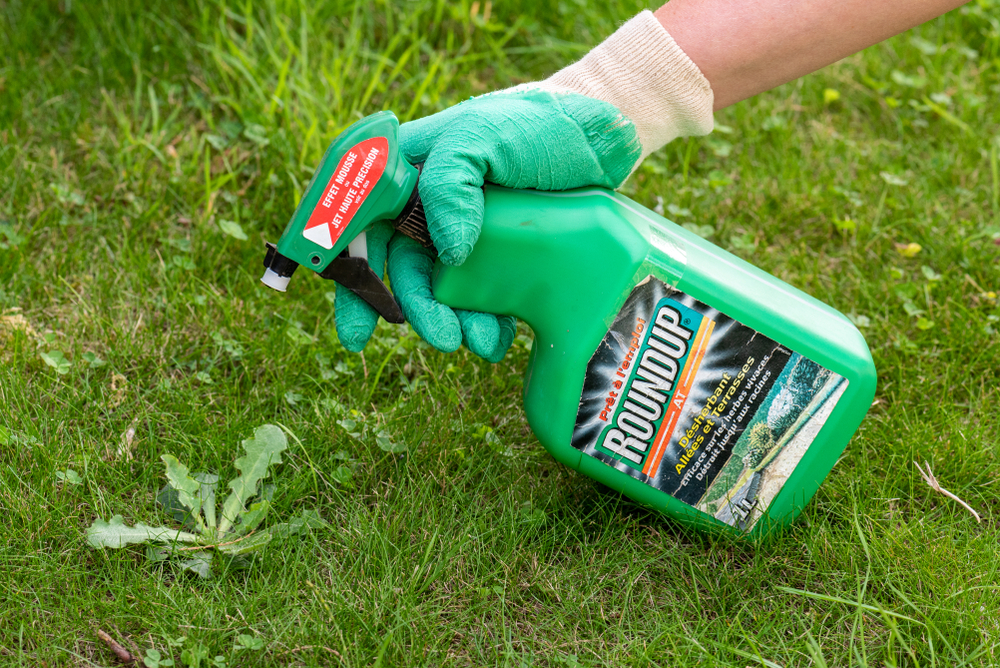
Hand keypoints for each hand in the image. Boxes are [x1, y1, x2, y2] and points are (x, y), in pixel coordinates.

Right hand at [336, 11, 713, 360]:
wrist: (600, 137)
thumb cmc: (534, 123)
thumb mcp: (481, 135)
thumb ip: (449, 184)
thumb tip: (448, 255)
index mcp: (404, 173)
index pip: (359, 227)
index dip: (351, 280)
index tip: (357, 332)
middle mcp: (424, 205)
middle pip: (400, 269)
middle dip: (417, 311)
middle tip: (444, 340)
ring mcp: (461, 232)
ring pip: (442, 291)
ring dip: (455, 322)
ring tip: (483, 343)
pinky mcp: (498, 255)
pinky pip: (481, 298)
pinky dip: (487, 322)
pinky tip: (502, 336)